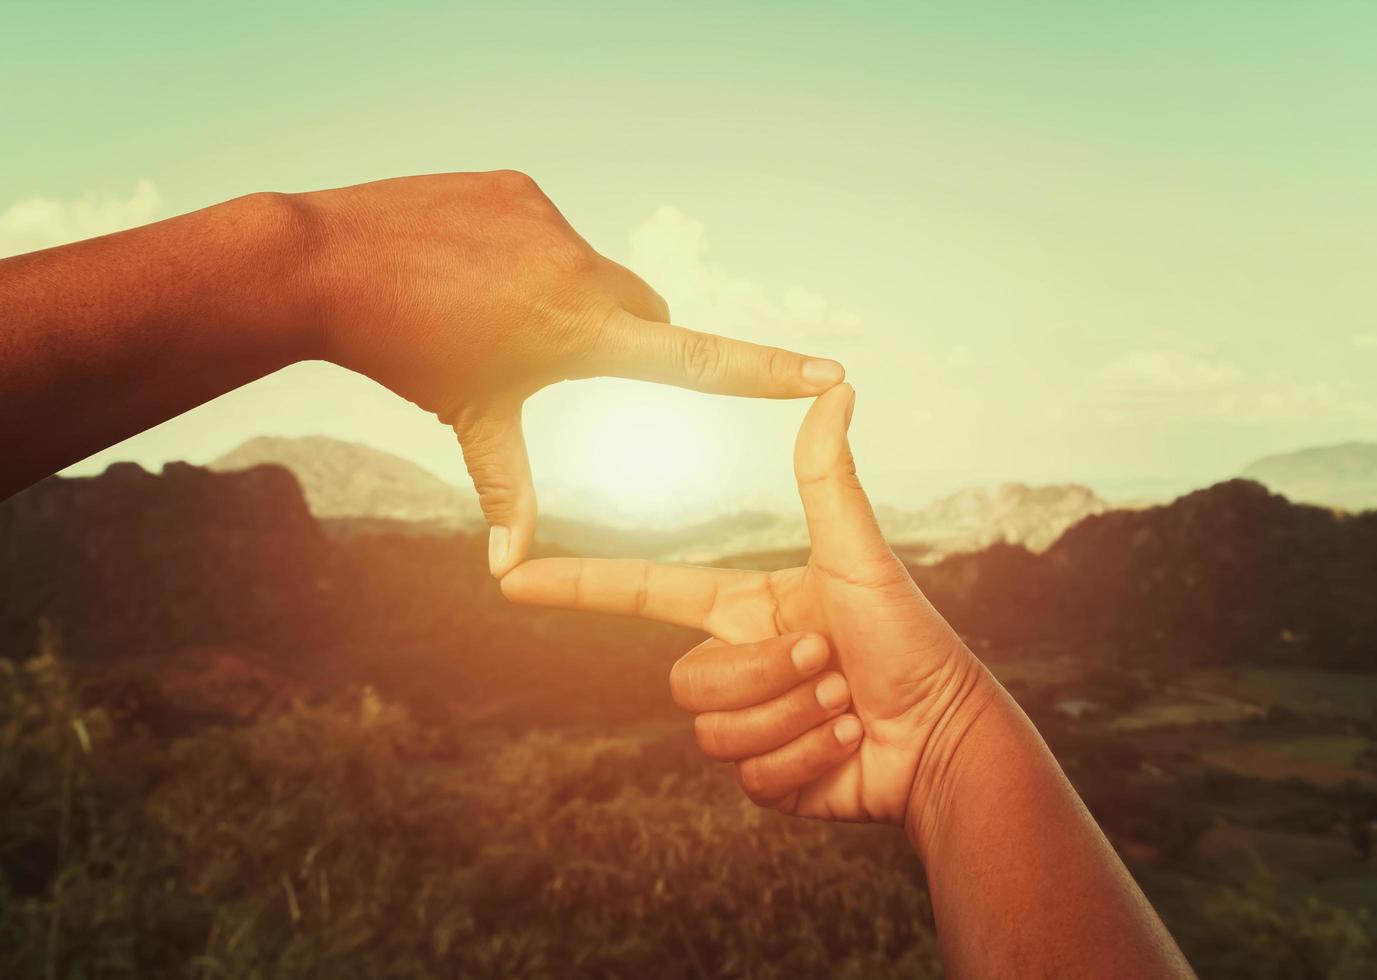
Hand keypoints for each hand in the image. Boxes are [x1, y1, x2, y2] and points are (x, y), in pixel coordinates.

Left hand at [293, 171, 845, 574]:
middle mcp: (582, 271)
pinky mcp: (521, 188)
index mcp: (582, 333)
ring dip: (565, 297)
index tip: (828, 372)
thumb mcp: (470, 423)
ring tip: (489, 312)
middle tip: (559, 358)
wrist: (325, 263)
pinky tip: (469, 270)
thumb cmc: (407, 354)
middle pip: (642, 312)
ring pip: (592, 271)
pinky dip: (529, 257)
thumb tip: (510, 571)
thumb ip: (507, 490)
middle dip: (626, 339)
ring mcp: (551, 221)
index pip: (694, 360)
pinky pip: (550, 231)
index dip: (766, 372)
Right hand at [499, 384, 994, 831]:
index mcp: (745, 608)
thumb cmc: (911, 639)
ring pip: (713, 733)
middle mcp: (740, 662)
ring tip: (845, 701)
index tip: (513, 576)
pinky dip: (807, 762)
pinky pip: (748, 778)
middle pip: (687, 681)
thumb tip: (836, 387)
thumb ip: (828, 476)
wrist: (945, 737)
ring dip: (792, 718)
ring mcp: (750, 725)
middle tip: (831, 661)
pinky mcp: (768, 779)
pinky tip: (848, 746)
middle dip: (765, 675)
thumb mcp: (860, 555)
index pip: (644, 592)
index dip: (579, 585)